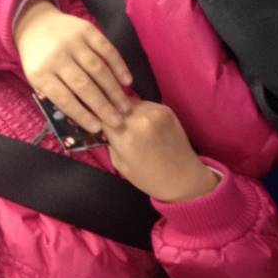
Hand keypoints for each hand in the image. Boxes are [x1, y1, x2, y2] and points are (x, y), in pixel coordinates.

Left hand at [13, 0, 132, 132]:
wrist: (35, 23)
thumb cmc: (39, 59)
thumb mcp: (37, 79)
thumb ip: (55, 96)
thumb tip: (84, 118)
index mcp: (40, 73)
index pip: (63, 98)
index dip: (81, 114)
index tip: (97, 128)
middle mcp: (56, 56)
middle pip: (83, 85)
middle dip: (102, 106)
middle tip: (117, 122)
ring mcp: (73, 41)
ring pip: (98, 68)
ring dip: (114, 90)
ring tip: (125, 106)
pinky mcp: (87, 29)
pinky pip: (107, 49)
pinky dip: (119, 66)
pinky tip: (127, 81)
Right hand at [104, 100, 218, 201]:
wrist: (183, 177)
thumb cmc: (148, 177)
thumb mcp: (120, 164)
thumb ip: (110, 142)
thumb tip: (102, 125)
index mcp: (125, 136)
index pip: (100, 114)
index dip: (95, 116)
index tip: (94, 121)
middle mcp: (140, 119)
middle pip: (114, 103)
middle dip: (109, 111)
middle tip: (108, 121)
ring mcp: (154, 111)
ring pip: (129, 101)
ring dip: (124, 109)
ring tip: (126, 123)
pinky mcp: (165, 108)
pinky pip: (144, 103)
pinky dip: (139, 110)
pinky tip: (141, 123)